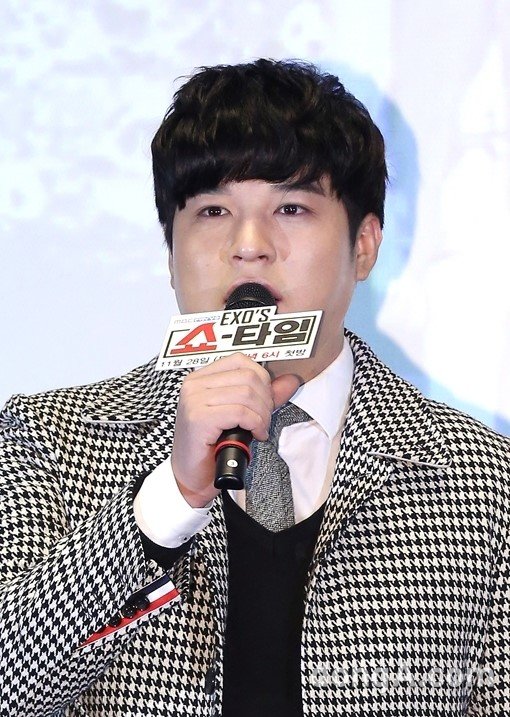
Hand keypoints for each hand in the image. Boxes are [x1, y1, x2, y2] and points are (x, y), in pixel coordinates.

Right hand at [171, 353, 299, 506]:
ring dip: (262, 415)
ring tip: (258, 430)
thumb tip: (291, 380)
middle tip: (263, 421)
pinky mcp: (198, 418)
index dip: (262, 380)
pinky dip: (255, 424)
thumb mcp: (240, 416)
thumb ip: (264, 396)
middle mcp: (194, 384)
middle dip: (265, 401)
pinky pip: (240, 412)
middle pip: (248, 376)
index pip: (241, 361)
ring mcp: (194, 400)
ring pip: (247, 394)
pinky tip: (254, 435)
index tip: (265, 402)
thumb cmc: (212, 447)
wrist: (192, 478)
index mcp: (201, 378)